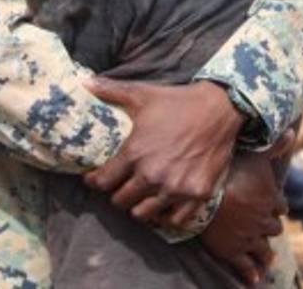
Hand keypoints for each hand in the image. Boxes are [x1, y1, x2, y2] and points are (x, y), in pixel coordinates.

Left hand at [85, 79, 242, 226]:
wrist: (218, 109)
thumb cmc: (176, 101)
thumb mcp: (140, 93)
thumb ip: (110, 90)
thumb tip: (84, 82)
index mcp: (135, 153)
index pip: (103, 181)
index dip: (93, 181)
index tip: (91, 179)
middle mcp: (153, 175)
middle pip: (121, 200)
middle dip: (115, 194)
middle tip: (116, 187)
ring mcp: (176, 188)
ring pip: (144, 214)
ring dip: (137, 207)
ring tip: (137, 198)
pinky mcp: (198, 195)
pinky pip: (175, 220)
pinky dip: (165, 217)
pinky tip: (161, 208)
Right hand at [199, 146, 289, 286]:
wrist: (205, 195)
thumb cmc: (229, 172)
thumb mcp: (254, 155)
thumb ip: (273, 145)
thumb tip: (290, 131)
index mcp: (269, 199)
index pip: (279, 205)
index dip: (275, 204)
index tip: (270, 204)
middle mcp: (262, 221)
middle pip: (272, 228)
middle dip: (267, 227)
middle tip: (261, 227)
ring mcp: (248, 237)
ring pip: (263, 249)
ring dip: (264, 252)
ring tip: (264, 256)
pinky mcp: (232, 250)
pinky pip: (244, 265)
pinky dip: (250, 272)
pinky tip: (253, 278)